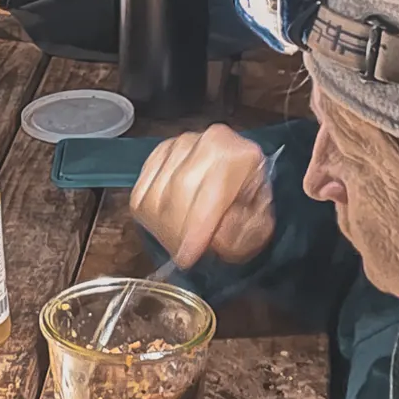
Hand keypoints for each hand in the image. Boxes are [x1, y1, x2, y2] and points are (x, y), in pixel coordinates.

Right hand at [128, 124, 275, 267]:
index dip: (196, 228)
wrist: (239, 185)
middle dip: (178, 230)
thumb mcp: (257, 227)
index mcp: (240, 154)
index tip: (187, 256)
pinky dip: (149, 216)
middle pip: (179, 189)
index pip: (211, 192)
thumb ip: (242, 232)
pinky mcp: (157, 156)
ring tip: (179, 242)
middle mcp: (208, 141)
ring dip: (163, 227)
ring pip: (156, 194)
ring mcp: (179, 146)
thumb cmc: (247, 209)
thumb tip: (217, 233)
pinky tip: (166, 225)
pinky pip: (141, 193)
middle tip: (184, 254)